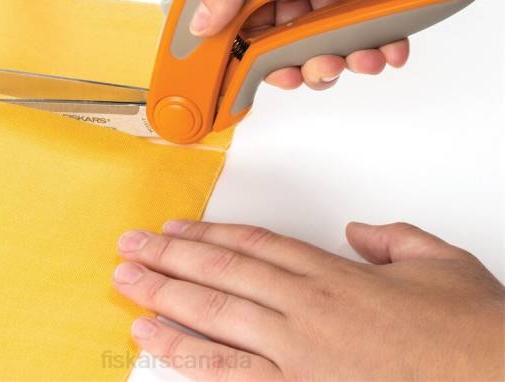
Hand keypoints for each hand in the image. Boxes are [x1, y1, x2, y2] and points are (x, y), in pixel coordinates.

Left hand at [113, 221, 504, 380]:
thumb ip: (391, 239)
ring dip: (164, 299)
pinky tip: (155, 343)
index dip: (207, 234)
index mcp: (333, 275)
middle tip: (128, 248)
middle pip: (221, 274)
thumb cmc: (473, 333)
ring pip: (215, 317)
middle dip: (168, 259)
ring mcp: (298, 356)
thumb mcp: (440, 263)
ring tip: (127, 285)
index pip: (252, 245)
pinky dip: (187, 357)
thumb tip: (359, 233)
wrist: (495, 380)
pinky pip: (230, 375)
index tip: (173, 228)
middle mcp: (306, 310)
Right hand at [189, 0, 504, 91]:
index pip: (244, 18)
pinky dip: (381, 26)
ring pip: (332, 21)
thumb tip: (200, 24)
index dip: (257, 53)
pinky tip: (390, 44)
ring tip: (365, 58)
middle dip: (306, 57)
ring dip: (347, 47)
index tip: (275, 77)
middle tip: (322, 68)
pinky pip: (370, 2)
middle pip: (290, 28)